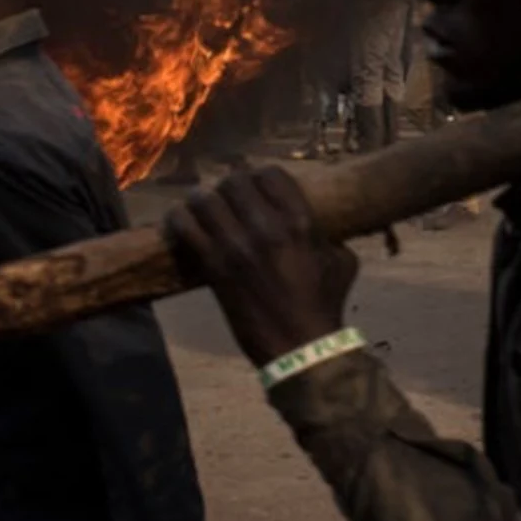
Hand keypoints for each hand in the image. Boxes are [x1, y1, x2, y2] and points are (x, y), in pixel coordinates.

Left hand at [163, 166, 358, 366]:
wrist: (300, 346)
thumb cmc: (326, 304)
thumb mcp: (341, 260)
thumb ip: (327, 234)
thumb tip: (319, 223)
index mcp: (300, 222)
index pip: (271, 173)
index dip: (261, 176)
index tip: (256, 187)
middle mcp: (266, 227)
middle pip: (234, 181)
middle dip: (230, 186)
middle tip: (229, 199)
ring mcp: (236, 246)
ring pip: (205, 198)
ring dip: (203, 199)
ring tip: (204, 207)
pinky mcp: (214, 266)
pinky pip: (185, 227)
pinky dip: (179, 218)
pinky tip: (182, 221)